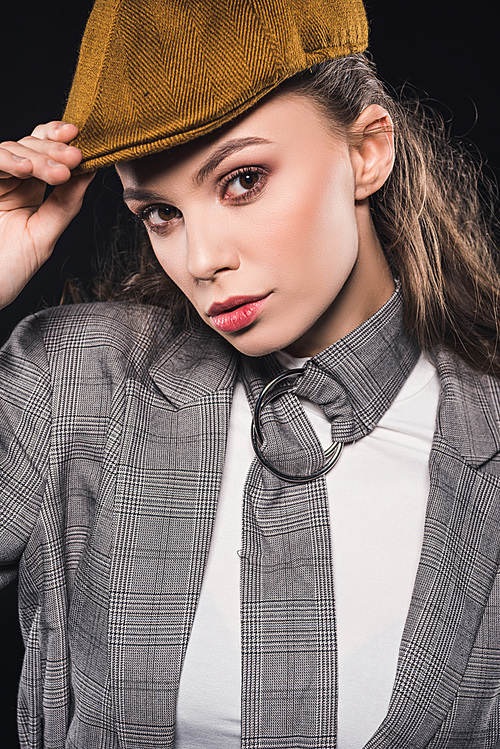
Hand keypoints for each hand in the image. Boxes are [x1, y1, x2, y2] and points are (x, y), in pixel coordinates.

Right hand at [0, 121, 94, 309]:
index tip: (83, 146)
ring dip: (38, 157)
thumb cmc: (8, 270)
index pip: (45, 155)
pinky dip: (8, 161)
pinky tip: (25, 169)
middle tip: (74, 157)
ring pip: (12, 150)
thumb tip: (90, 173)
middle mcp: (8, 181)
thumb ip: (65, 204)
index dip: (61, 143)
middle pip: (31, 146)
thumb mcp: (44, 235)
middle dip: (55, 149)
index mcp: (28, 190)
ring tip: (58, 172)